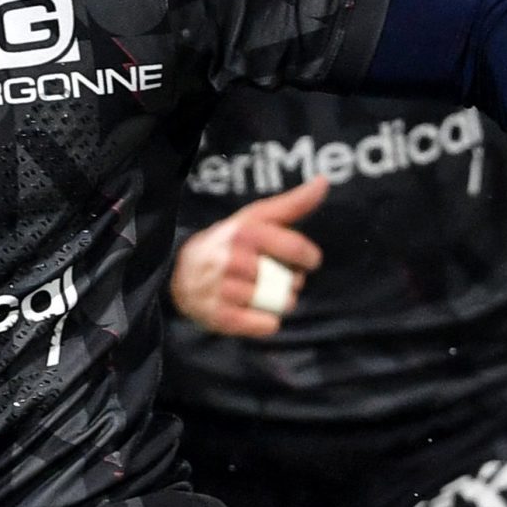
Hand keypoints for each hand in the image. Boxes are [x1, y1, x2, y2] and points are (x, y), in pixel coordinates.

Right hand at [170, 177, 329, 337]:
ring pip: (277, 304)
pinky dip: (267, 322)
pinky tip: (257, 312)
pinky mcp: (218, 315)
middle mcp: (230, 259)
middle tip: (278, 277)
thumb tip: (323, 181)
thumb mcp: (256, 219)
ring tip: (267, 294)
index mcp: (243, 232)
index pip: (293, 248)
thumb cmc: (230, 242)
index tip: (309, 261)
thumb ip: (292, 203)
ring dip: (280, 302)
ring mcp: (222, 289)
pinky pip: (263, 325)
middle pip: (288, 280)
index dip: (309, 257)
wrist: (183, 271)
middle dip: (292, 281)